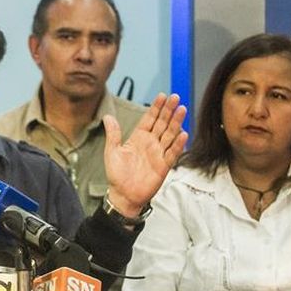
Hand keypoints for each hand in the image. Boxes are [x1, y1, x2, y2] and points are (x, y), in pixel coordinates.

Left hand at [103, 93, 187, 217]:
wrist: (123, 195)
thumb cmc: (117, 175)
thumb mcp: (112, 152)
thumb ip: (113, 134)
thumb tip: (107, 117)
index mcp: (138, 138)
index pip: (149, 119)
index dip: (156, 108)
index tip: (162, 95)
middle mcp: (151, 143)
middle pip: (162, 123)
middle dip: (169, 110)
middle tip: (175, 97)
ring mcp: (158, 154)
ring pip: (170, 135)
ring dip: (176, 122)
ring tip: (182, 109)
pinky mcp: (164, 166)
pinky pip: (172, 153)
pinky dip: (178, 144)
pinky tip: (183, 134)